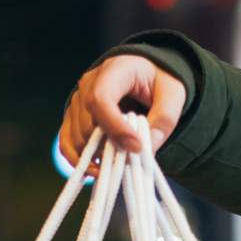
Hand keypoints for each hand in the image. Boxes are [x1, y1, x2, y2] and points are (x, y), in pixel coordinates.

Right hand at [59, 54, 186, 176]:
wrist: (148, 77)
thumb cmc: (159, 82)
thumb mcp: (173, 95)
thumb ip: (164, 119)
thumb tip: (146, 147)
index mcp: (113, 70)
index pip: (101, 99)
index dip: (115, 128)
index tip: (136, 147)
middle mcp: (88, 84)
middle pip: (87, 123)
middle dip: (108, 146)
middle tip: (131, 159)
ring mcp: (78, 101)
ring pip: (76, 137)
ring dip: (95, 156)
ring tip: (119, 164)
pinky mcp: (74, 119)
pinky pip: (66, 143)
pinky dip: (78, 160)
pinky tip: (97, 170)